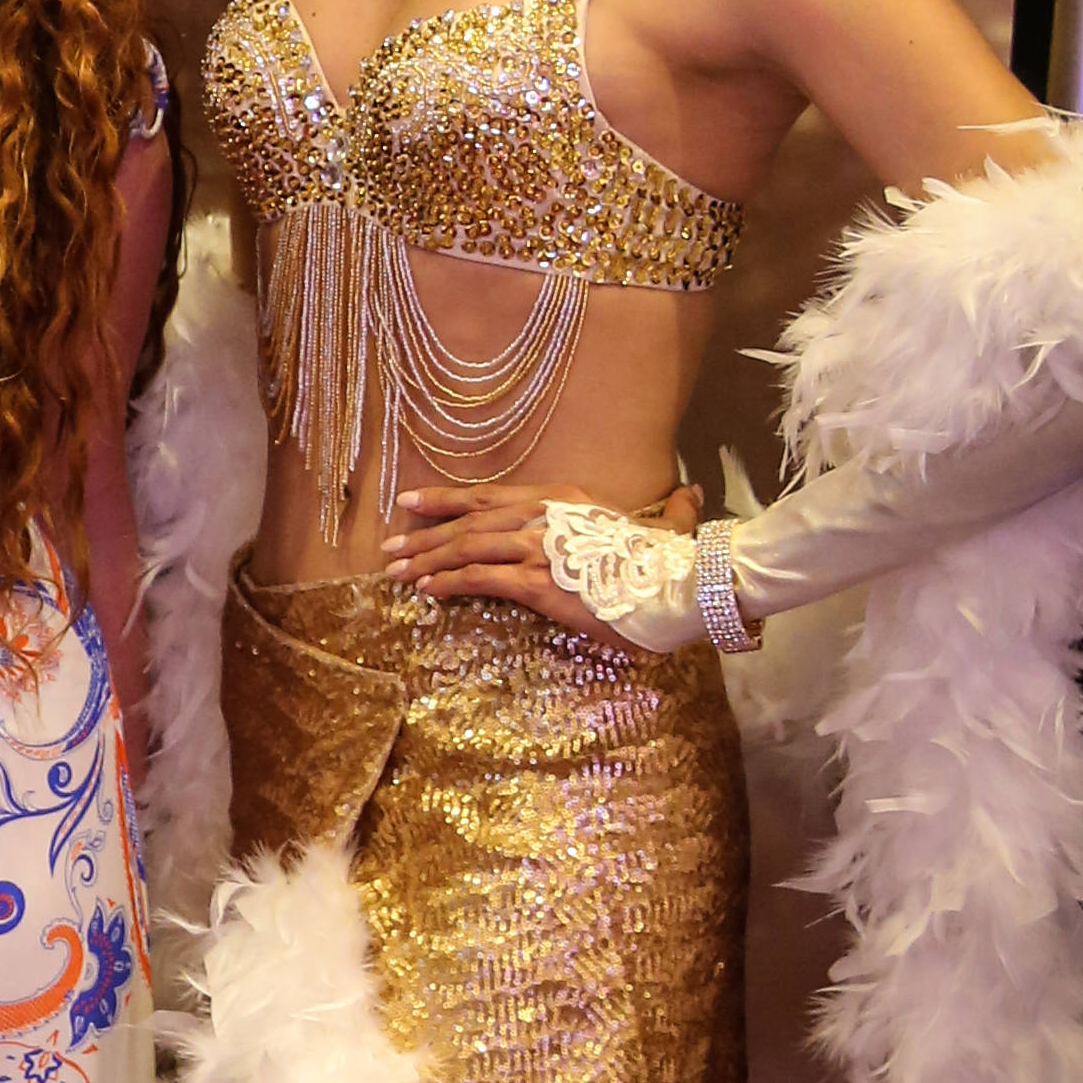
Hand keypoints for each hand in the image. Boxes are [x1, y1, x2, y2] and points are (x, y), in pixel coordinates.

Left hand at [385, 477, 701, 640]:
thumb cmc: (675, 563)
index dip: (447, 499)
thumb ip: (672, 510)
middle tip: (390, 547)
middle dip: (425, 535)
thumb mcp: (666, 528)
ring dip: (428, 560)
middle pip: (470, 522)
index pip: (491, 497)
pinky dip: (450, 583)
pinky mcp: (538, 582)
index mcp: (564, 500)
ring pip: (468, 548)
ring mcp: (539, 548)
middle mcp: (545, 516)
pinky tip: (427, 590)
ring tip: (398, 572)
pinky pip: (481, 579)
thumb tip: (692, 492)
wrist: (683, 586)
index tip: (412, 503)